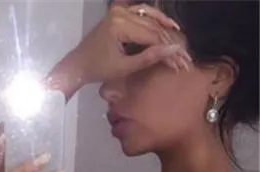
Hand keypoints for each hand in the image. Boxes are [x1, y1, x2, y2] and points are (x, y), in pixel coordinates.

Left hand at [47, 2, 191, 88]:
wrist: (78, 64)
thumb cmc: (98, 69)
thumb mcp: (123, 68)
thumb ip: (148, 58)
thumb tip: (173, 50)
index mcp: (120, 26)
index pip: (151, 36)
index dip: (167, 49)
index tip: (180, 60)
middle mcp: (120, 13)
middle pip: (151, 26)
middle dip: (168, 41)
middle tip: (183, 55)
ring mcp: (118, 11)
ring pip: (149, 15)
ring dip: (164, 26)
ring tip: (178, 35)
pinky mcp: (118, 13)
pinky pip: (140, 12)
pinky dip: (153, 18)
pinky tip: (166, 24)